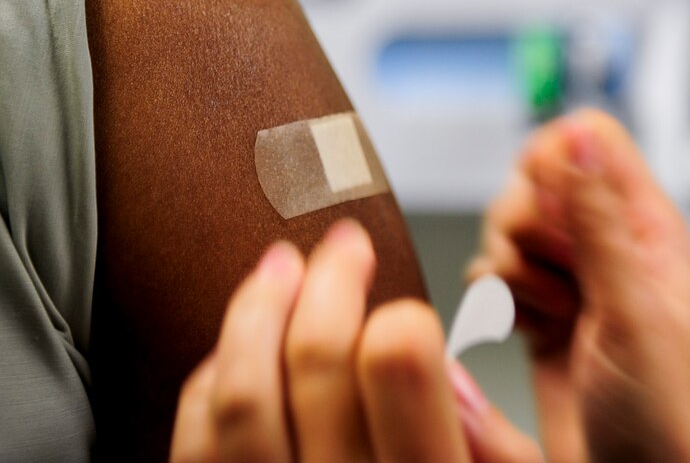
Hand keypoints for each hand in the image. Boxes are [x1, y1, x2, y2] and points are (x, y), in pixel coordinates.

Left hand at [170, 219, 542, 461]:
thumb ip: (495, 452)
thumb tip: (443, 368)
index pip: (400, 366)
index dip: (398, 317)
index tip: (401, 310)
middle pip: (317, 358)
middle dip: (330, 279)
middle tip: (343, 246)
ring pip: (240, 392)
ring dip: (257, 309)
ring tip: (279, 267)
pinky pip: (194, 448)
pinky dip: (209, 379)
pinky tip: (234, 348)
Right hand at [469, 109, 689, 461]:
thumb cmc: (663, 416)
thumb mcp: (634, 312)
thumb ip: (599, 222)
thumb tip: (577, 140)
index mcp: (645, 226)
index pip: (587, 140)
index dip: (553, 163)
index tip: (553, 213)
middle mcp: (603, 244)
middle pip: (530, 184)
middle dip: (526, 232)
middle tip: (563, 280)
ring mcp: (567, 276)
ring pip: (504, 230)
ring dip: (513, 275)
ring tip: (554, 315)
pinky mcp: (535, 307)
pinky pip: (490, 276)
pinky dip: (499, 304)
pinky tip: (530, 331)